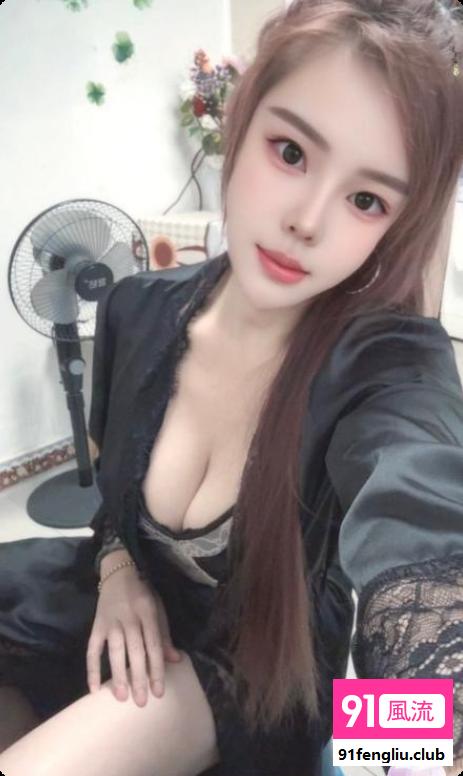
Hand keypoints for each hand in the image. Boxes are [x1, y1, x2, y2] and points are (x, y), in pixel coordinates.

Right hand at [86, 562, 181, 706]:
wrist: (118, 573)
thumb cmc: (142, 593)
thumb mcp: (158, 608)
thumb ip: (164, 634)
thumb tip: (175, 660)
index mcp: (148, 613)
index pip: (153, 645)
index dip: (156, 669)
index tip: (158, 691)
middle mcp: (129, 618)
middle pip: (135, 651)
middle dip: (139, 677)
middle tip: (141, 702)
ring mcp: (110, 622)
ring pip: (115, 651)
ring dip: (118, 675)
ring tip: (122, 696)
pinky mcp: (96, 625)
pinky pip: (92, 649)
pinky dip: (91, 669)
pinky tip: (94, 688)